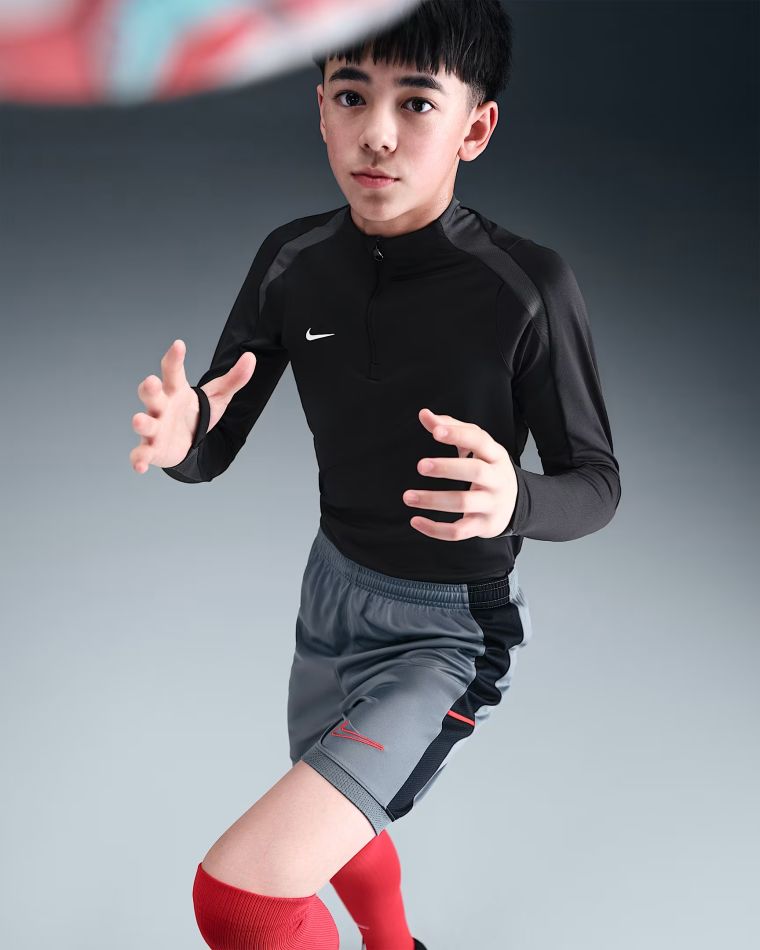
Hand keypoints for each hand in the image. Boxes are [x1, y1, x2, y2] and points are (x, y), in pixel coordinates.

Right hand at [129, 339, 256, 473]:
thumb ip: (234, 379)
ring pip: (144, 423)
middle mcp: (161, 406)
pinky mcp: (152, 449)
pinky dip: (139, 460)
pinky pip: (141, 454)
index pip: (173, 371)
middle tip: (151, 381)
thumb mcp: (218, 396)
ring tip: (139, 420)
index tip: (179, 345)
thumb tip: (251, 357)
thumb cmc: (197, 414)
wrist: (187, 442)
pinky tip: (141, 467)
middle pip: (151, 394)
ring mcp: (155, 428)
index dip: (175, 358)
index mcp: (176, 391)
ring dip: (141, 423)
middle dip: (149, 388)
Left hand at [402, 408, 517, 539]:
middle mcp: (496, 479)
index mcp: (495, 455)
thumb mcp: (477, 448)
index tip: (435, 432)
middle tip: (421, 465)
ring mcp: (491, 504)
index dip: (458, 434)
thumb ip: (451, 428)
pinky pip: (459, 531)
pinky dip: (436, 529)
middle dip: (447, 468)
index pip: (479, 440)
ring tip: (408, 496)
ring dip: (433, 500)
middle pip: (474, 471)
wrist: (517, 504)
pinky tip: (416, 521)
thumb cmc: (488, 469)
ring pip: (463, 502)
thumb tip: (423, 414)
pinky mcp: (483, 526)